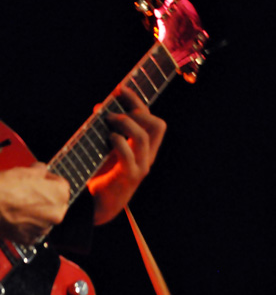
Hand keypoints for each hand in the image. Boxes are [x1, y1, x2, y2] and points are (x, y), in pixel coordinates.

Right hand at [0, 163, 69, 244]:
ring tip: (18, 205)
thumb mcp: (25, 170)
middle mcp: (57, 213)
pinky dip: (25, 225)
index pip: (60, 184)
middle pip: (55, 203)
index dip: (48, 180)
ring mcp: (44, 228)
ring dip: (36, 212)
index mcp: (60, 194)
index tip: (40, 179)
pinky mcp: (30, 239)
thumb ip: (39, 170)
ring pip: (44, 218)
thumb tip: (41, 170)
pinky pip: (32, 231)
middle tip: (28, 193)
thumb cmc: (5, 187)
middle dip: (44, 198)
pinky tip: (15, 217)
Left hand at [87, 86, 165, 224]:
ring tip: (107, 120)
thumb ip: (111, 130)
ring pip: (144, 137)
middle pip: (157, 125)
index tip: (121, 89)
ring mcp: (141, 166)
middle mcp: (148, 156)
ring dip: (125, 123)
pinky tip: (109, 137)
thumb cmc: (102, 174)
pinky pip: (129, 155)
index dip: (139, 102)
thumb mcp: (109, 149)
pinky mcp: (129, 176)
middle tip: (114, 107)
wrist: (98, 205)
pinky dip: (118, 141)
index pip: (154, 121)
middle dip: (137, 109)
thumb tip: (103, 108)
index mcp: (146, 149)